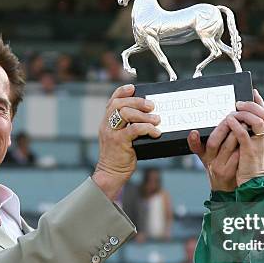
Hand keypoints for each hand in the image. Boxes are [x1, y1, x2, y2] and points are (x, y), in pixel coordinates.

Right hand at [93, 84, 160, 199]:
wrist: (111, 174)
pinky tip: (155, 132)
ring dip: (145, 115)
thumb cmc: (119, 157)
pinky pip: (134, 129)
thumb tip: (147, 116)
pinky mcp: (119, 142)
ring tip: (157, 120)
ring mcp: (112, 133)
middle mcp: (107, 125)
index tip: (134, 88)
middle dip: (138, 102)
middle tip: (152, 106)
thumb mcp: (120, 138)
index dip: (122, 91)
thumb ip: (128, 126)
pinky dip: (147, 128)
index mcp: (107, 122)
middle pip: (120, 104)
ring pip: (126, 114)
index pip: (112, 101)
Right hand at [187, 120, 239, 191]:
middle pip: (213, 142)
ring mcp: (220, 168)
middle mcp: (211, 162)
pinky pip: (237, 156)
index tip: (198, 130)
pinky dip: (243, 146)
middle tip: (233, 117)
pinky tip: (248, 139)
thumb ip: (199, 145)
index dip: (195, 139)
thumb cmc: (219, 168)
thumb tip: (193, 132)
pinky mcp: (231, 172)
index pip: (198, 145)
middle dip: (224, 127)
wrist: (227, 190)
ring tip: (244, 124)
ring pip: (227, 147)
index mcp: (205, 156)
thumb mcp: (207, 158)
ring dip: (236, 134)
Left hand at [227, 89, 263, 185]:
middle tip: (239, 103)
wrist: (252, 184)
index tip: (252, 92)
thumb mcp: (251, 148)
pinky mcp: (250, 151)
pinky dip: (236, 125)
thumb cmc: (248, 166)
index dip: (260, 102)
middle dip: (252, 105)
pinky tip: (229, 121)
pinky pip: (243, 133)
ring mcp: (260, 144)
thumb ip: (247, 135)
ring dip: (245, 113)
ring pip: (258, 121)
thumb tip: (238, 122)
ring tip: (234, 111)